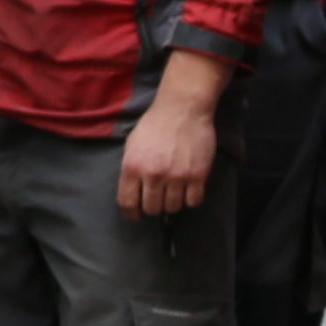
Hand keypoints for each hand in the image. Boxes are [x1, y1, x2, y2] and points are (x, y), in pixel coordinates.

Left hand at [115, 60, 227, 221]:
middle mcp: (153, 175)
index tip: (136, 216)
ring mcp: (176, 176)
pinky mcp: (198, 175)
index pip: (127, 203)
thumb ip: (131, 169)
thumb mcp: (132, 145)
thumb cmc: (155, 124)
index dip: (132, 214)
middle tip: (159, 198)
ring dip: (173, 203)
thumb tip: (133, 192)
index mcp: (132, 167)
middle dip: (154, 207)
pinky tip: (189, 189)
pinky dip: (191, 199)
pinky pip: (194, 201)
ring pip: (173, 208)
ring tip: (174, 192)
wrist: (182, 109)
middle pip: (152, 209)